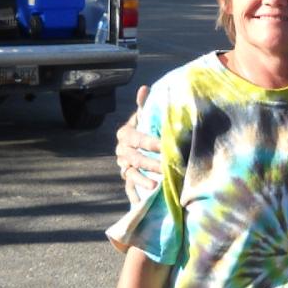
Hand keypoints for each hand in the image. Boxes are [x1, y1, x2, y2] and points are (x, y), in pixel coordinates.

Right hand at [115, 85, 159, 202]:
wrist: (139, 144)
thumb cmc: (145, 128)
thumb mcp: (144, 116)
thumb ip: (144, 104)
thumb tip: (144, 88)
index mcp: (125, 134)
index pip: (136, 138)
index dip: (150, 142)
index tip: (164, 146)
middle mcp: (121, 150)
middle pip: (135, 158)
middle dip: (151, 163)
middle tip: (166, 167)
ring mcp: (123, 165)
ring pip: (131, 173)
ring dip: (142, 180)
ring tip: (155, 185)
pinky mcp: (127, 178)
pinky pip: (129, 186)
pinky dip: (135, 193)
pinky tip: (143, 198)